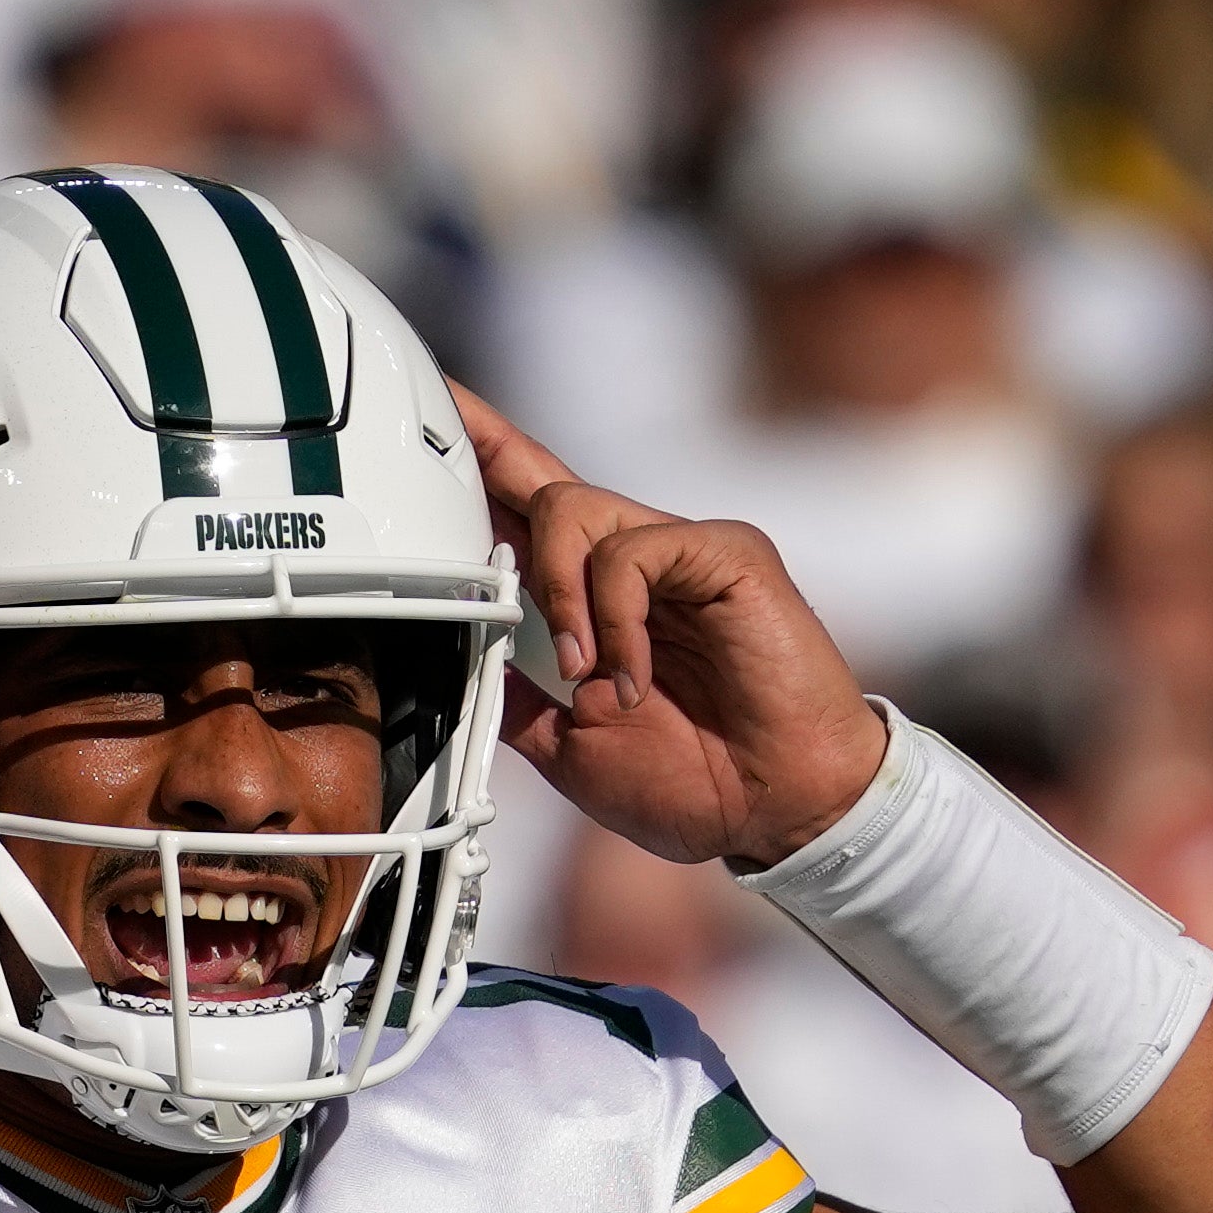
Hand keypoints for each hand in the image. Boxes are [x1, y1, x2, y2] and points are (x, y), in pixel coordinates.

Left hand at [457, 389, 887, 871]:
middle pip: (542, 487)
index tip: (442, 400)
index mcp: (594, 600)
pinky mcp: (725, 553)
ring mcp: (681, 550)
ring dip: (558, 602)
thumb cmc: (690, 781)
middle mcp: (636, 560)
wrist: (770, 812)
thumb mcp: (566, 745)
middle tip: (460, 544)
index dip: (485, 450)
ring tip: (585, 678)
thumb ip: (516, 690)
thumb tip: (456, 647)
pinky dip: (615, 622)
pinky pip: (633, 554)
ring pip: (571, 512)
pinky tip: (631, 677)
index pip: (530, 505)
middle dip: (485, 481)